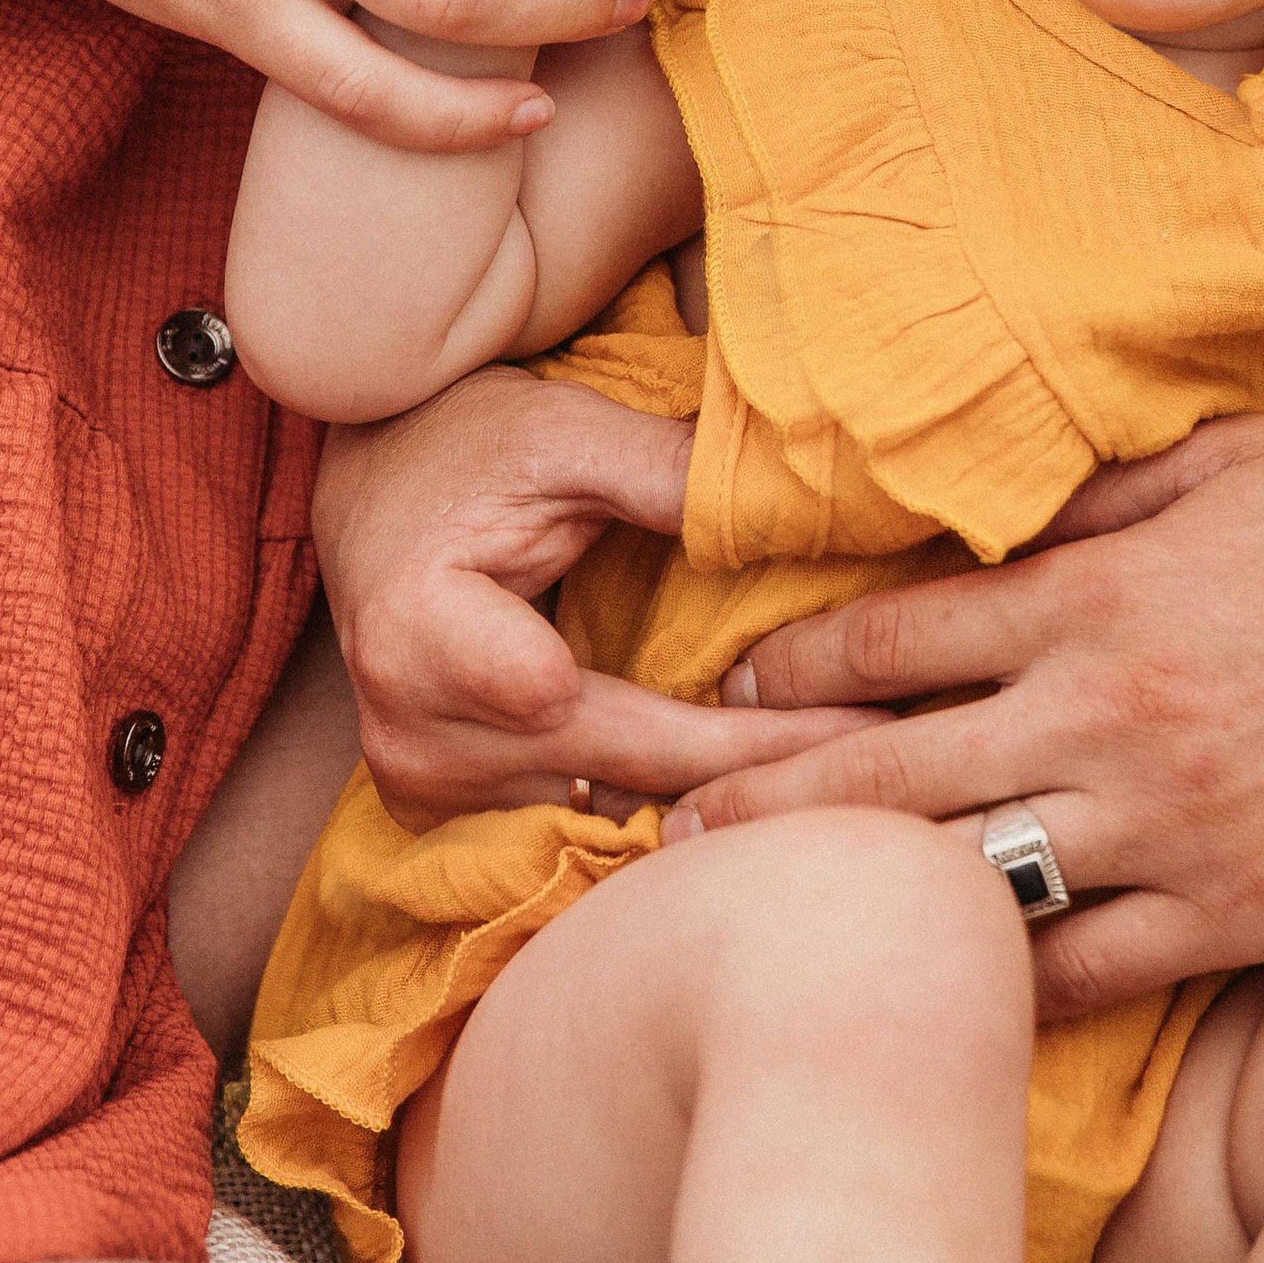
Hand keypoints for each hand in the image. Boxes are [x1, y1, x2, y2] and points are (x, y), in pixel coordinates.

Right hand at [315, 366, 886, 826]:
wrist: (371, 489)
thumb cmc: (466, 443)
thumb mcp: (566, 433)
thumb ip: (666, 473)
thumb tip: (792, 504)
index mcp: (424, 635)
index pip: (600, 714)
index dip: (732, 734)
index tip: (852, 728)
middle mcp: (412, 733)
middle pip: (619, 777)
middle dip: (758, 776)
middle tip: (892, 767)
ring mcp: (420, 786)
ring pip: (601, 822)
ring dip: (709, 807)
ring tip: (834, 789)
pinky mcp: (440, 811)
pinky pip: (569, 829)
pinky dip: (652, 809)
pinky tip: (746, 799)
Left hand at [656, 419, 1263, 1010]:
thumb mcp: (1244, 461)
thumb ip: (1102, 490)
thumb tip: (989, 508)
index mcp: (1101, 590)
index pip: (891, 635)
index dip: (787, 668)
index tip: (731, 688)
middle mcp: (1110, 714)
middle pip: (883, 773)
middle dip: (758, 804)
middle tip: (666, 834)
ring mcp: (1169, 827)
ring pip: (958, 879)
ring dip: (847, 899)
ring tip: (761, 922)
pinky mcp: (1235, 917)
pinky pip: (1080, 970)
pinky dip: (997, 983)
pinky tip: (935, 995)